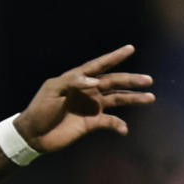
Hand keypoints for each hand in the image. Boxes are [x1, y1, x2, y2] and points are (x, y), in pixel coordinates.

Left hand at [12, 44, 154, 153]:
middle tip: (148, 80)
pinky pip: (109, 122)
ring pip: (117, 100)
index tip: (130, 48)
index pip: (99, 66)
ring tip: (150, 97)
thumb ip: (73, 81)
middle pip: (114, 82)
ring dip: (133, 99)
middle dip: (131, 80)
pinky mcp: (91, 123)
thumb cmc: (39, 109)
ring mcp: (91, 107)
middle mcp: (89, 91)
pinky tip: (124, 129)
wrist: (32, 135)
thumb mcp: (52, 90)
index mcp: (78, 79)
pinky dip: (118, 125)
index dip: (114, 57)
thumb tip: (96, 81)